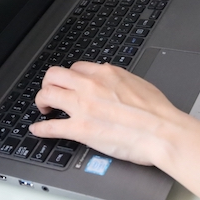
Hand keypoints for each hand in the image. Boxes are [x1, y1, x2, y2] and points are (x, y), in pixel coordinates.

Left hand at [29, 62, 199, 197]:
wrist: (162, 132)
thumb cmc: (157, 111)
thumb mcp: (137, 82)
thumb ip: (118, 79)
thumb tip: (111, 79)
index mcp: (105, 73)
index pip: (76, 67)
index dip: (70, 76)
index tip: (69, 84)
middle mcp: (89, 86)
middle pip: (54, 75)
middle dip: (49, 83)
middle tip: (50, 93)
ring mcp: (83, 107)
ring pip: (47, 94)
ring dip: (41, 101)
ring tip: (44, 108)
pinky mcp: (80, 129)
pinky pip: (51, 127)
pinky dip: (40, 129)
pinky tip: (37, 130)